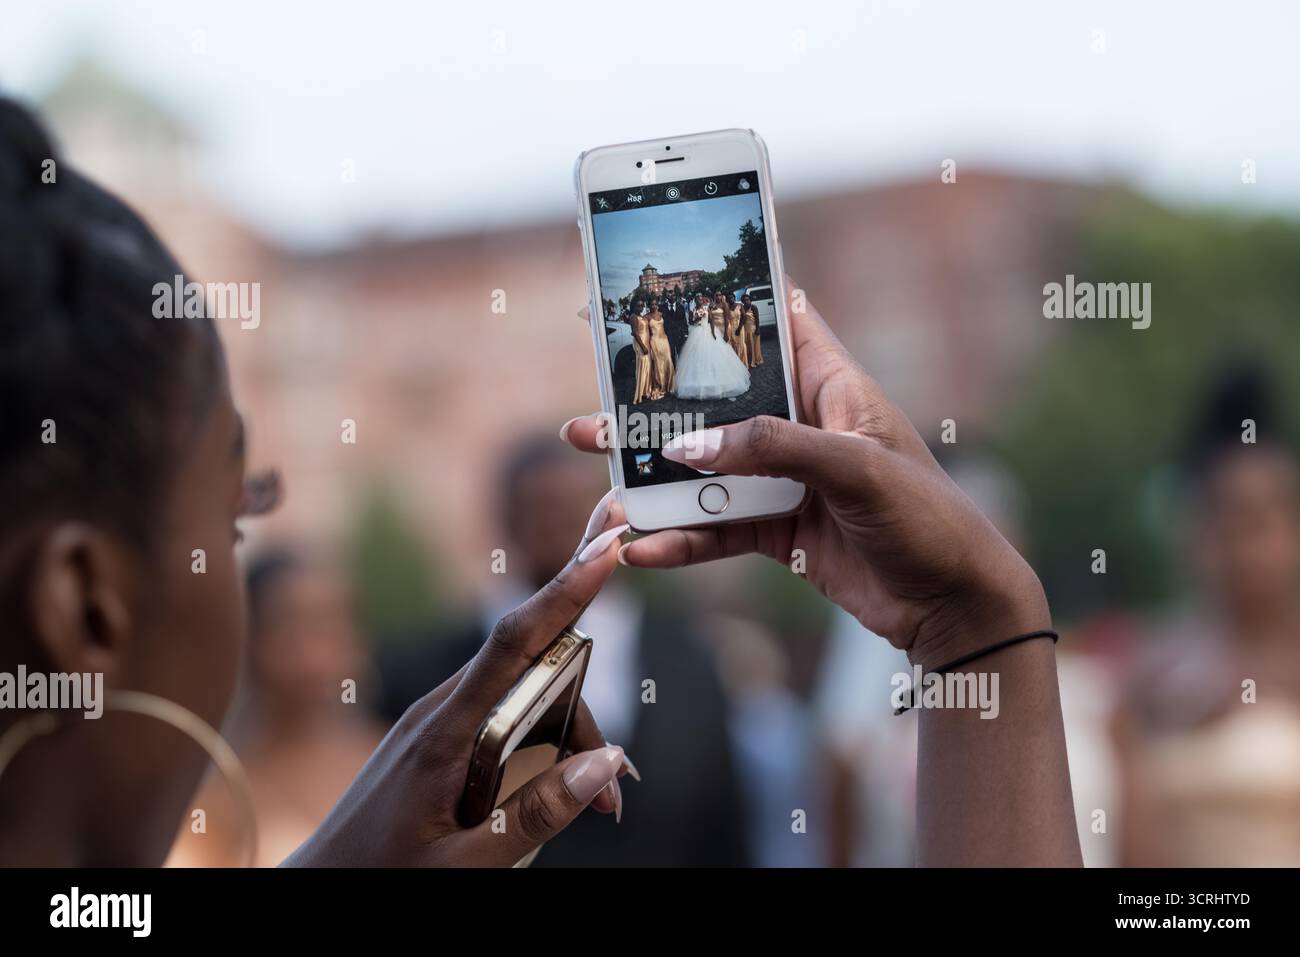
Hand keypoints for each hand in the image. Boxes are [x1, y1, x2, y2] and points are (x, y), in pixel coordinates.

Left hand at [284, 496, 633, 866]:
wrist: (317, 889)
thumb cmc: (383, 880)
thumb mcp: (465, 864)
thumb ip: (534, 816)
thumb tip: (605, 762)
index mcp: (443, 733)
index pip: (514, 641)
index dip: (565, 590)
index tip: (607, 545)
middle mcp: (438, 712)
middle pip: (534, 675)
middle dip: (586, 714)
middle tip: (617, 795)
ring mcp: (434, 722)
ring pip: (522, 699)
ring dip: (566, 735)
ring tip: (593, 807)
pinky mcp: (435, 738)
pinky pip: (500, 719)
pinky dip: (538, 743)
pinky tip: (552, 789)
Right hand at [569, 283, 1048, 669]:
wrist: (953, 606)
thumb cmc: (929, 518)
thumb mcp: (856, 469)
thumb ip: (772, 449)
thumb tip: (690, 447)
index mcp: (832, 385)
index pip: (775, 319)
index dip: (723, 296)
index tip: (663, 284)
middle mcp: (803, 425)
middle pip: (718, 398)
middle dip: (660, 396)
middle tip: (600, 388)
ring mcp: (786, 478)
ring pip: (706, 466)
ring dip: (653, 468)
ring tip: (597, 464)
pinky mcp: (777, 529)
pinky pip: (716, 527)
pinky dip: (680, 538)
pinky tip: (644, 550)